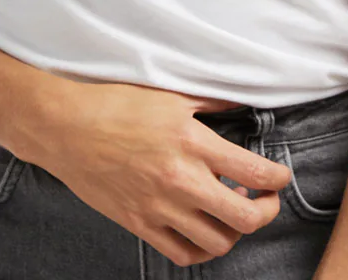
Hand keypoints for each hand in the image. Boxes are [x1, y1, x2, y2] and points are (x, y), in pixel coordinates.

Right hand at [34, 80, 292, 266]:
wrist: (67, 128)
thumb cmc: (116, 105)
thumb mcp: (169, 95)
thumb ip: (210, 101)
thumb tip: (240, 100)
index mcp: (192, 142)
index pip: (253, 171)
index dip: (278, 178)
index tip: (280, 176)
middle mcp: (181, 179)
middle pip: (245, 217)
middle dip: (266, 211)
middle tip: (265, 199)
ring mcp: (160, 206)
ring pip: (218, 241)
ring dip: (235, 230)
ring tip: (233, 212)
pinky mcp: (140, 223)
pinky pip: (182, 252)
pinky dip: (202, 248)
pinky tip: (205, 231)